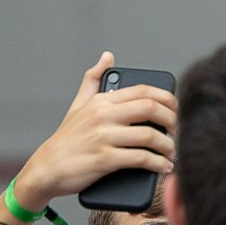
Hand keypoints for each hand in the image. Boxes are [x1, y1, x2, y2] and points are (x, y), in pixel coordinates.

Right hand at [13, 52, 178, 208]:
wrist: (47, 168)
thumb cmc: (67, 138)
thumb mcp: (78, 105)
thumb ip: (93, 80)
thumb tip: (108, 56)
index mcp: (102, 101)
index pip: (143, 91)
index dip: (167, 99)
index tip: (176, 110)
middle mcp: (103, 115)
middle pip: (150, 109)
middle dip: (172, 120)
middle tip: (178, 131)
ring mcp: (103, 137)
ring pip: (149, 135)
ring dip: (168, 146)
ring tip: (172, 152)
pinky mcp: (104, 159)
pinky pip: (141, 158)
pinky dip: (158, 164)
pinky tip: (164, 167)